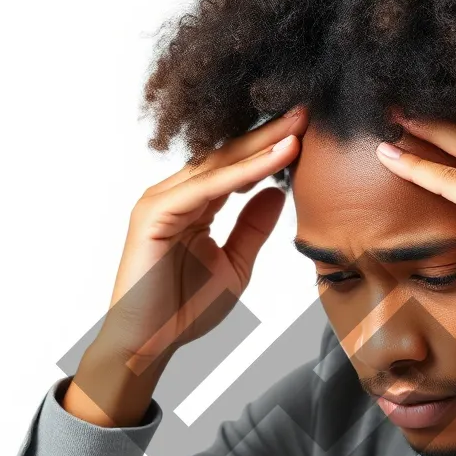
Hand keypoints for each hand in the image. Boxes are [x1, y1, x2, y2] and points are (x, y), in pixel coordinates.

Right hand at [102, 105, 306, 368]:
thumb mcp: (234, 264)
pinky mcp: (155, 213)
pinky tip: (275, 159)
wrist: (148, 345)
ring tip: (298, 125)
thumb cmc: (183, 310)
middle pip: (227, 156)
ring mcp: (161, 200)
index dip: (269, 149)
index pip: (235, 167)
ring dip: (261, 144)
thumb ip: (252, 228)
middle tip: (307, 110)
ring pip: (218, 165)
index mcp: (191, 204)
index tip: (306, 132)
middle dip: (269, 133)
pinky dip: (244, 172)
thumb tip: (278, 192)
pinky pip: (208, 187)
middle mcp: (174, 195)